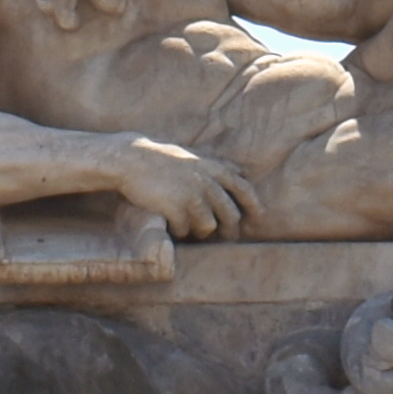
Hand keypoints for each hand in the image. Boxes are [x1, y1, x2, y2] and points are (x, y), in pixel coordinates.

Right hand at [109, 140, 249, 235]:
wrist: (133, 159)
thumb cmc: (163, 159)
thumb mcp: (195, 156)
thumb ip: (218, 165)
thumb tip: (242, 171)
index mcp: (214, 169)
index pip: (244, 189)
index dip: (254, 206)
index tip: (259, 218)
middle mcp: (207, 183)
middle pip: (230, 216)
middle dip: (229, 230)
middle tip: (224, 237)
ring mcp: (192, 197)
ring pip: (208, 228)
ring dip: (199, 230)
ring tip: (188, 225)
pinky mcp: (176, 209)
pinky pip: (184, 231)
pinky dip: (179, 231)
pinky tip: (171, 223)